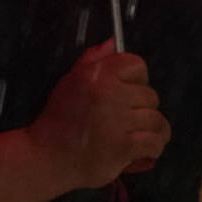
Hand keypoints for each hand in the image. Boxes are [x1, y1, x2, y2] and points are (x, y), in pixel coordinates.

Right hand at [27, 39, 170, 189]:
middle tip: (126, 121)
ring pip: (156, 119)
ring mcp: (116, 119)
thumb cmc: (58, 122)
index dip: (137, 80)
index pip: (136, 65)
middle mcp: (107, 93)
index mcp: (95, 75)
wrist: (45, 160)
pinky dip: (153, 148)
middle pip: (150, 95)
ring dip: (151, 131)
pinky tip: (142, 152)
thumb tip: (114, 41)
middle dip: (141, 109)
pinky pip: (155, 141)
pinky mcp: (122, 145)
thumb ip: (94, 60)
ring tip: (138, 137)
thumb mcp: (70, 83)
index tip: (128, 93)